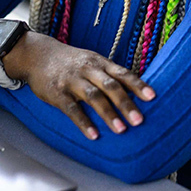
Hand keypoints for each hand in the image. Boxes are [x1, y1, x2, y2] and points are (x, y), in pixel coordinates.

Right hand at [2, 31, 155, 139]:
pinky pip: (72, 109)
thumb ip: (110, 75)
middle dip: (126, 103)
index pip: (123, 73)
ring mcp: (72, 81)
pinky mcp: (57, 93)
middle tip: (139, 121)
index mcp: (100, 63)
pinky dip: (83, 122)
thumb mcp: (92, 61)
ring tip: (121, 130)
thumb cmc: (71, 62)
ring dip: (108, 114)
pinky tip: (93, 135)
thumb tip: (135, 92)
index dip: (138, 85)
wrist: (38, 55)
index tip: (153, 97)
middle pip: (110, 86)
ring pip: (93, 97)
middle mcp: (88, 70)